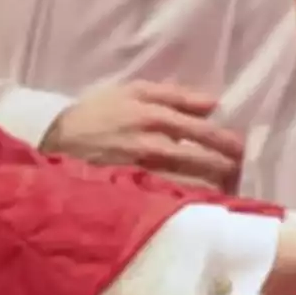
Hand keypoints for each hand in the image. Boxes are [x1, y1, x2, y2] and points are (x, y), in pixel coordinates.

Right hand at [39, 80, 244, 191]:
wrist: (55, 140)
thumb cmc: (99, 112)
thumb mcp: (132, 90)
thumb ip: (174, 94)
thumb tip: (213, 102)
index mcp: (154, 114)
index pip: (203, 130)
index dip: (226, 142)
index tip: (239, 149)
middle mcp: (152, 143)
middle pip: (203, 160)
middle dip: (226, 168)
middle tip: (237, 173)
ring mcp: (142, 171)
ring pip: (191, 185)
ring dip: (213, 188)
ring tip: (224, 190)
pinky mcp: (132, 192)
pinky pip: (169, 200)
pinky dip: (187, 202)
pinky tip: (198, 203)